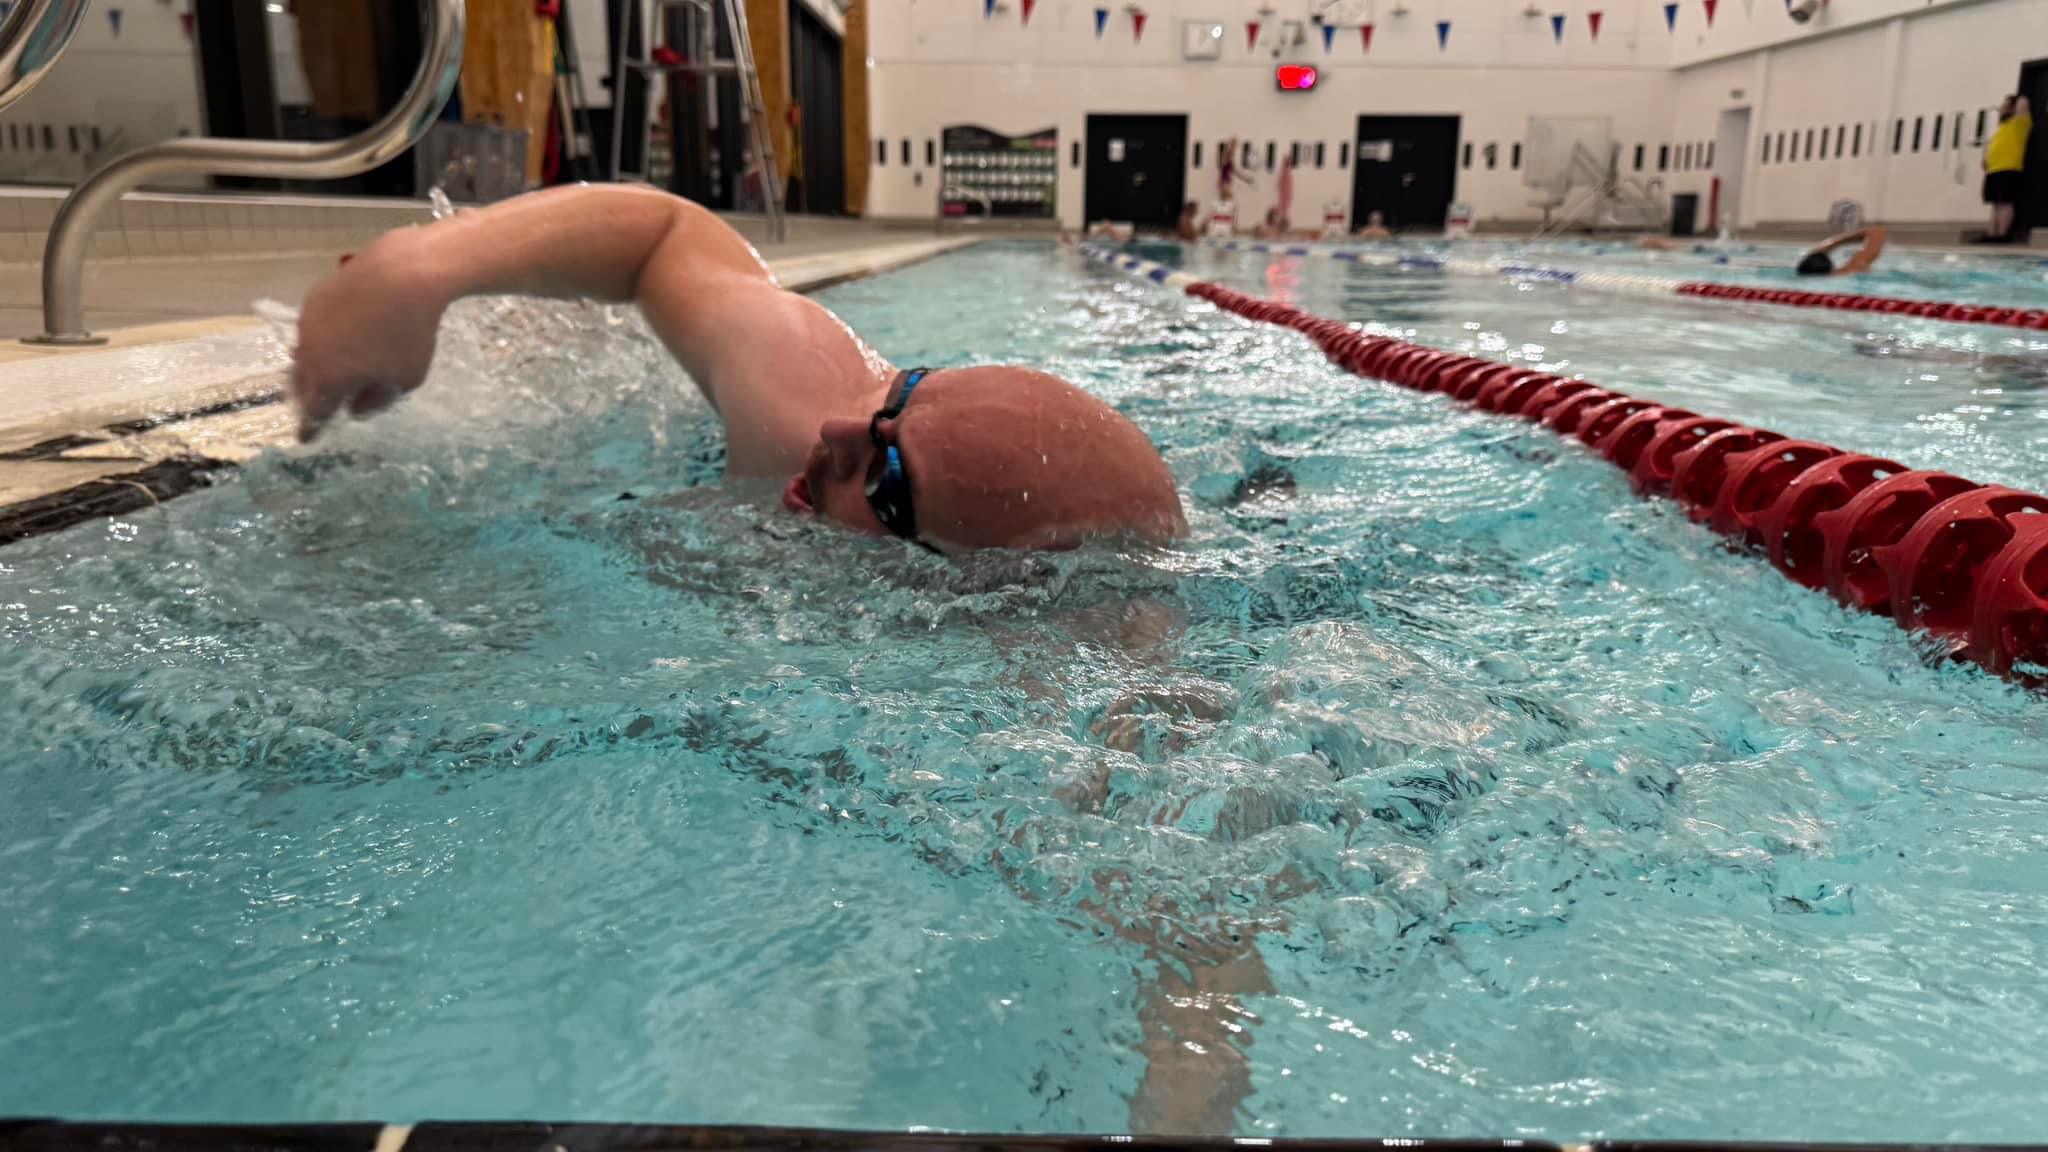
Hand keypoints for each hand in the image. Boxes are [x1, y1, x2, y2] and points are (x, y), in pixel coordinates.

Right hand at [289, 232, 445, 441]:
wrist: (402, 274)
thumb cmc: (408, 334)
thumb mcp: (405, 379)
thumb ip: (378, 400)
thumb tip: (356, 408)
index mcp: (328, 379)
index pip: (314, 412)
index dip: (311, 428)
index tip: (308, 438)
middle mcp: (309, 351)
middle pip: (303, 382)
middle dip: (310, 396)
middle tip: (321, 404)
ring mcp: (308, 321)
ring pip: (305, 352)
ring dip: (315, 365)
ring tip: (331, 370)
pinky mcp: (315, 296)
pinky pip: (314, 326)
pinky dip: (324, 338)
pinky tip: (342, 335)